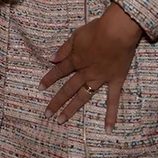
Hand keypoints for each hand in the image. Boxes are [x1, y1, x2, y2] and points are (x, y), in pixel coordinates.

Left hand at [40, 3, 142, 129]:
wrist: (117, 31)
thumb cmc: (97, 29)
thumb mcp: (76, 35)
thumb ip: (65, 48)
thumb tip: (52, 59)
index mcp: (76, 60)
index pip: (59, 71)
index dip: (49, 79)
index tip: (40, 88)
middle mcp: (85, 72)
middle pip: (68, 88)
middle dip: (56, 101)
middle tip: (47, 114)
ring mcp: (99, 79)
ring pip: (83, 96)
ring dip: (72, 109)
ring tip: (61, 120)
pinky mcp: (114, 81)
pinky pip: (113, 100)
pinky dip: (111, 114)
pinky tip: (108, 128)